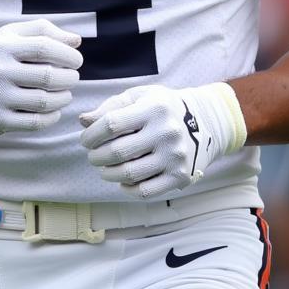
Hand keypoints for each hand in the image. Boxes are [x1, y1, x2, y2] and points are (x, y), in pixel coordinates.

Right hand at [0, 19, 82, 133]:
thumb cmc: (2, 56)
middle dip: (69, 78)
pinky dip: (53, 117)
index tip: (76, 60)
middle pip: (47, 76)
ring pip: (43, 101)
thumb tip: (76, 41)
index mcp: (2, 46)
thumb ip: (45, 31)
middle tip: (73, 77)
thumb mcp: (15, 35)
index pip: (43, 47)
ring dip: (64, 97)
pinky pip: (35, 122)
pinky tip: (55, 110)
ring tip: (66, 93)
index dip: (67, 54)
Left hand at [79, 82, 244, 198]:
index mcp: (154, 108)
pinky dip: (127, 188)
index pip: (111, 124)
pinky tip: (123, 180)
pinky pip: (145, 191)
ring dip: (108, 173)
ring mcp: (175, 157)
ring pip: (128, 174)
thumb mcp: (140, 97)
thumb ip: (111, 107)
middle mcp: (167, 132)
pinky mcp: (180, 176)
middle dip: (96, 156)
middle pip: (117, 152)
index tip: (86, 140)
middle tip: (93, 156)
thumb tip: (83, 121)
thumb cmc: (163, 108)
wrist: (205, 122)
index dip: (92, 134)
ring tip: (105, 168)